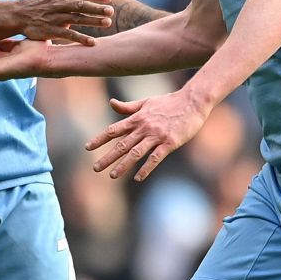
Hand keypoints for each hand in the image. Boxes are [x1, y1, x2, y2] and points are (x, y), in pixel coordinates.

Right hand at [16, 0, 112, 43]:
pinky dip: (80, 38)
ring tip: (107, 23)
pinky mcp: (50, 31)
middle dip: (95, 8)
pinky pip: (67, 35)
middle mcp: (58, 5)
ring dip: (92, 21)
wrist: (18, 15)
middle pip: (79, 6)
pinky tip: (92, 42)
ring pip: (76, 19)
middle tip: (111, 11)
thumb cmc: (39, 0)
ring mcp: (54, 18)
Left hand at [85, 89, 211, 180]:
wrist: (192, 101)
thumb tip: (111, 103)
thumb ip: (128, 107)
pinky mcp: (169, 142)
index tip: (87, 147)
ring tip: (112, 175)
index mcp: (137, 118)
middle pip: (122, 144)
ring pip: (136, 152)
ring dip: (123, 165)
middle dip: (107, 157)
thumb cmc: (169, 102)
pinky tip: (138, 178)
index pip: (113, 130)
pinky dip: (146, 168)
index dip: (99, 139)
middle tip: (96, 168)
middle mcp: (144, 127)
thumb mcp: (146, 102)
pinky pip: (155, 158)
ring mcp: (156, 135)